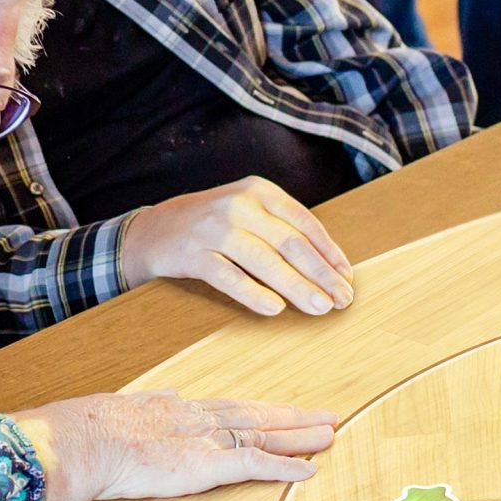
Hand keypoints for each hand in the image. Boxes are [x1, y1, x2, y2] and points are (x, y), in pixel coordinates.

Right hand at [14, 390, 337, 500]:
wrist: (85, 439)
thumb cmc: (92, 431)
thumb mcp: (126, 410)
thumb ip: (151, 404)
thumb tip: (167, 392)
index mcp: (180, 409)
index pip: (233, 408)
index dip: (264, 410)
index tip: (287, 409)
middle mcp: (200, 420)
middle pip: (259, 417)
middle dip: (294, 418)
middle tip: (328, 417)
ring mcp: (206, 440)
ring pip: (265, 435)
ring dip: (300, 436)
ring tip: (330, 434)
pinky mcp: (207, 464)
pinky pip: (256, 465)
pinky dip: (285, 468)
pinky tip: (310, 470)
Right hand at [121, 178, 355, 317]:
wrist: (152, 230)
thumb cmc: (212, 226)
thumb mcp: (248, 212)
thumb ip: (282, 231)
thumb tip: (329, 269)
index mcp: (259, 191)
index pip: (305, 223)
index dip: (329, 254)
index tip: (347, 279)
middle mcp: (239, 205)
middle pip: (290, 243)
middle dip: (320, 275)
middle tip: (342, 300)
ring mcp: (214, 229)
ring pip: (264, 261)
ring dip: (296, 287)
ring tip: (319, 308)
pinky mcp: (193, 255)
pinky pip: (230, 278)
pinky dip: (254, 294)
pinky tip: (275, 309)